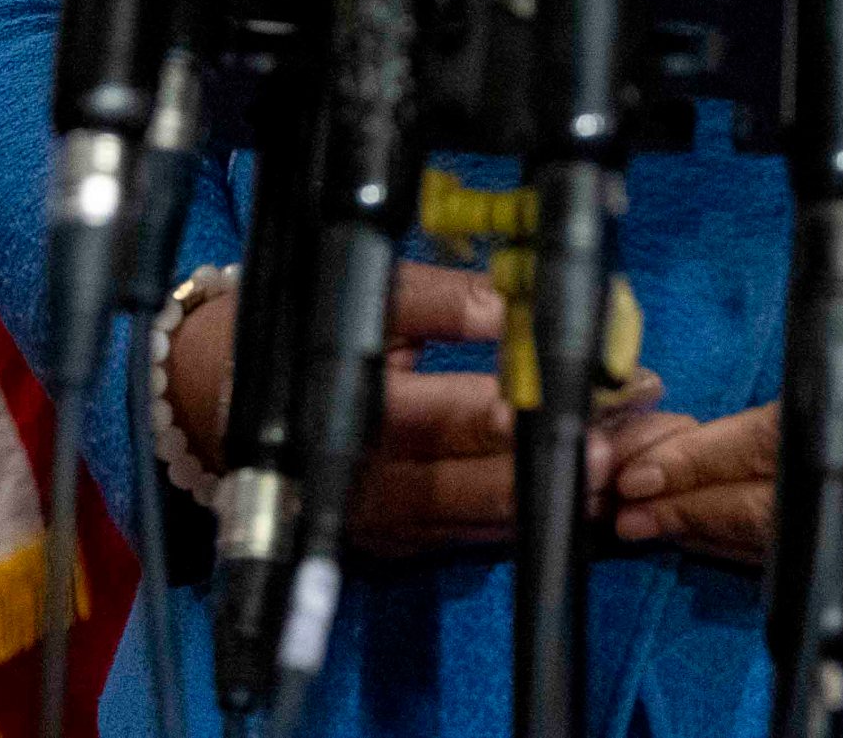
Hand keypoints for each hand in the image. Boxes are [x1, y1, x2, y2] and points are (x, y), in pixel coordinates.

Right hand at [160, 262, 666, 558]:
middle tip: (640, 429)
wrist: (202, 402)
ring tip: (632, 453)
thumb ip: (429, 299)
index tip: (595, 391)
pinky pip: (473, 537)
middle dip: (567, 455)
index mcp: (354, 414)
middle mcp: (371, 484)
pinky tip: (583, 488)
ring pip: (488, 514)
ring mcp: (385, 524)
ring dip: (563, 487)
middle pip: (483, 477)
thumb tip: (503, 305)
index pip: (448, 415)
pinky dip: (530, 512)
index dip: (524, 406)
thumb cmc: (280, 333)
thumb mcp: (346, 300)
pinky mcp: (395, 543)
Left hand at [608, 307, 842, 594]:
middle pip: (772, 515)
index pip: (772, 446)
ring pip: (802, 551)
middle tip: (626, 504)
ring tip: (660, 524)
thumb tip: (744, 427)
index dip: (696, 462)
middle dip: (688, 510)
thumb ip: (834, 385)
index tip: (642, 465)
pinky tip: (740, 545)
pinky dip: (791, 555)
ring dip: (722, 540)